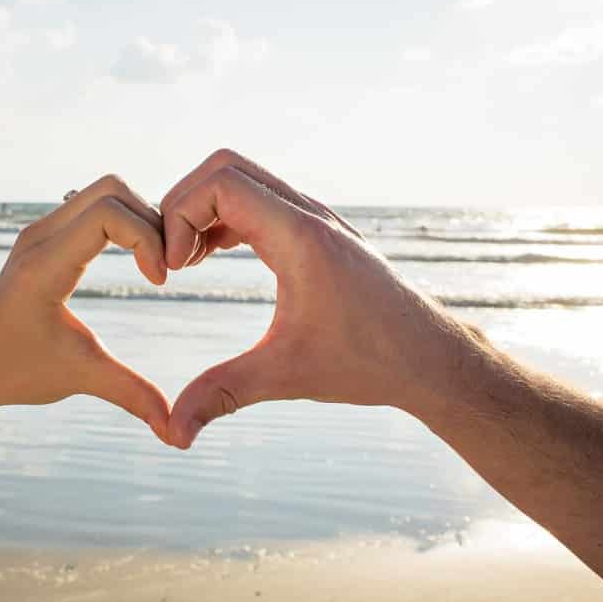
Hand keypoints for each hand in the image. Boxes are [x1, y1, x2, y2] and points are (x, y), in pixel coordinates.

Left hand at [0, 175, 171, 441]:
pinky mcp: (47, 233)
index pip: (108, 212)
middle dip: (150, 220)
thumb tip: (177, 433)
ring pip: (106, 190)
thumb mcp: (81, 377)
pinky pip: (96, 205)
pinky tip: (137, 260)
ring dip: (140, 219)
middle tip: (164, 267)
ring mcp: (42, 229)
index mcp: (45, 264)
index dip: (147, 238)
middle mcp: (41, 234)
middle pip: (112, 188)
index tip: (159, 282)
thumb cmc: (18, 371)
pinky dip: (125, 222)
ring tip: (154, 264)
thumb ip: (131, 394)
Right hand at [160, 149, 483, 447]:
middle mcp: (308, 215)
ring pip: (243, 179)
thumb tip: (173, 433)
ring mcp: (315, 219)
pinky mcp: (317, 232)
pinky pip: (259, 200)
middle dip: (183, 204)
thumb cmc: (370, 363)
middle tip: (172, 259)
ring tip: (186, 262)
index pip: (220, 183)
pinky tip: (211, 258)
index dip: (179, 216)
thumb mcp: (286, 376)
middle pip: (224, 167)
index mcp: (299, 236)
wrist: (430, 358)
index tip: (173, 270)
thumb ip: (222, 396)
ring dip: (203, 209)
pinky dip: (225, 217)